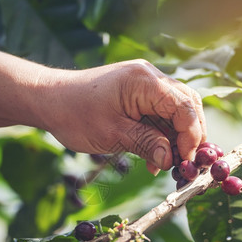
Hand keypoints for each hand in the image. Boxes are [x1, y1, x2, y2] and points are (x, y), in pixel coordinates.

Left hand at [41, 59, 206, 173]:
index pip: (185, 107)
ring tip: (167, 164)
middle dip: (190, 136)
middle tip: (184, 163)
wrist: (50, 100)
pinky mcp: (138, 93)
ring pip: (176, 110)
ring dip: (175, 137)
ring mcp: (144, 83)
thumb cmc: (75, 114)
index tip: (187, 162)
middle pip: (187, 105)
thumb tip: (172, 160)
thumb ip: (146, 144)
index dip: (192, 137)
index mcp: (145, 82)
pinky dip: (161, 134)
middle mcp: (150, 77)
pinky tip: (155, 156)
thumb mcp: (112, 134)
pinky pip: (160, 113)